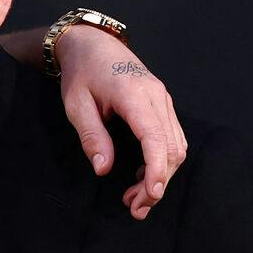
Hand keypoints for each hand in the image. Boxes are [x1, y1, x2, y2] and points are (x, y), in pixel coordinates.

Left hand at [54, 26, 186, 218]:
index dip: (156, 169)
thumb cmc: (81, 73)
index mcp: (135, 95)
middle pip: (171, 148)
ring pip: (176, 145)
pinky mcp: (162, 104)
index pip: (155, 138)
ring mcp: (163, 100)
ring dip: (161, 174)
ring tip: (137, 199)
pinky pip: (172, 137)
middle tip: (135, 208)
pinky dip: (162, 160)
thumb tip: (104, 168)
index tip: (151, 194)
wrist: (93, 44)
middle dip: (157, 182)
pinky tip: (143, 175)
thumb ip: (92, 136)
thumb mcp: (76, 105)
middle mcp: (157, 98)